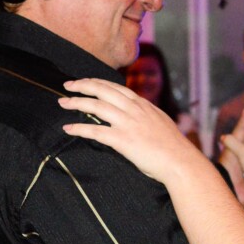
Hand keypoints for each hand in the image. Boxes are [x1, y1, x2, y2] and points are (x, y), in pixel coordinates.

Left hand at [59, 78, 201, 183]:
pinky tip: (68, 128)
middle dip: (83, 85)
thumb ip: (147, 115)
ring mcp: (128, 123)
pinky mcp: (122, 140)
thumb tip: (140, 114)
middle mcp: (134, 110)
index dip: (98, 82)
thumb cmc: (173, 147)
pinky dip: (79, 128)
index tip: (85, 81)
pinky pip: (95, 131)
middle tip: (68, 85)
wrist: (180, 161)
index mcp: (143, 105)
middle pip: (103, 90)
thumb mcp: (161, 122)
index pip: (116, 87)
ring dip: (77, 102)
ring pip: (96, 106)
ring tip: (63, 102)